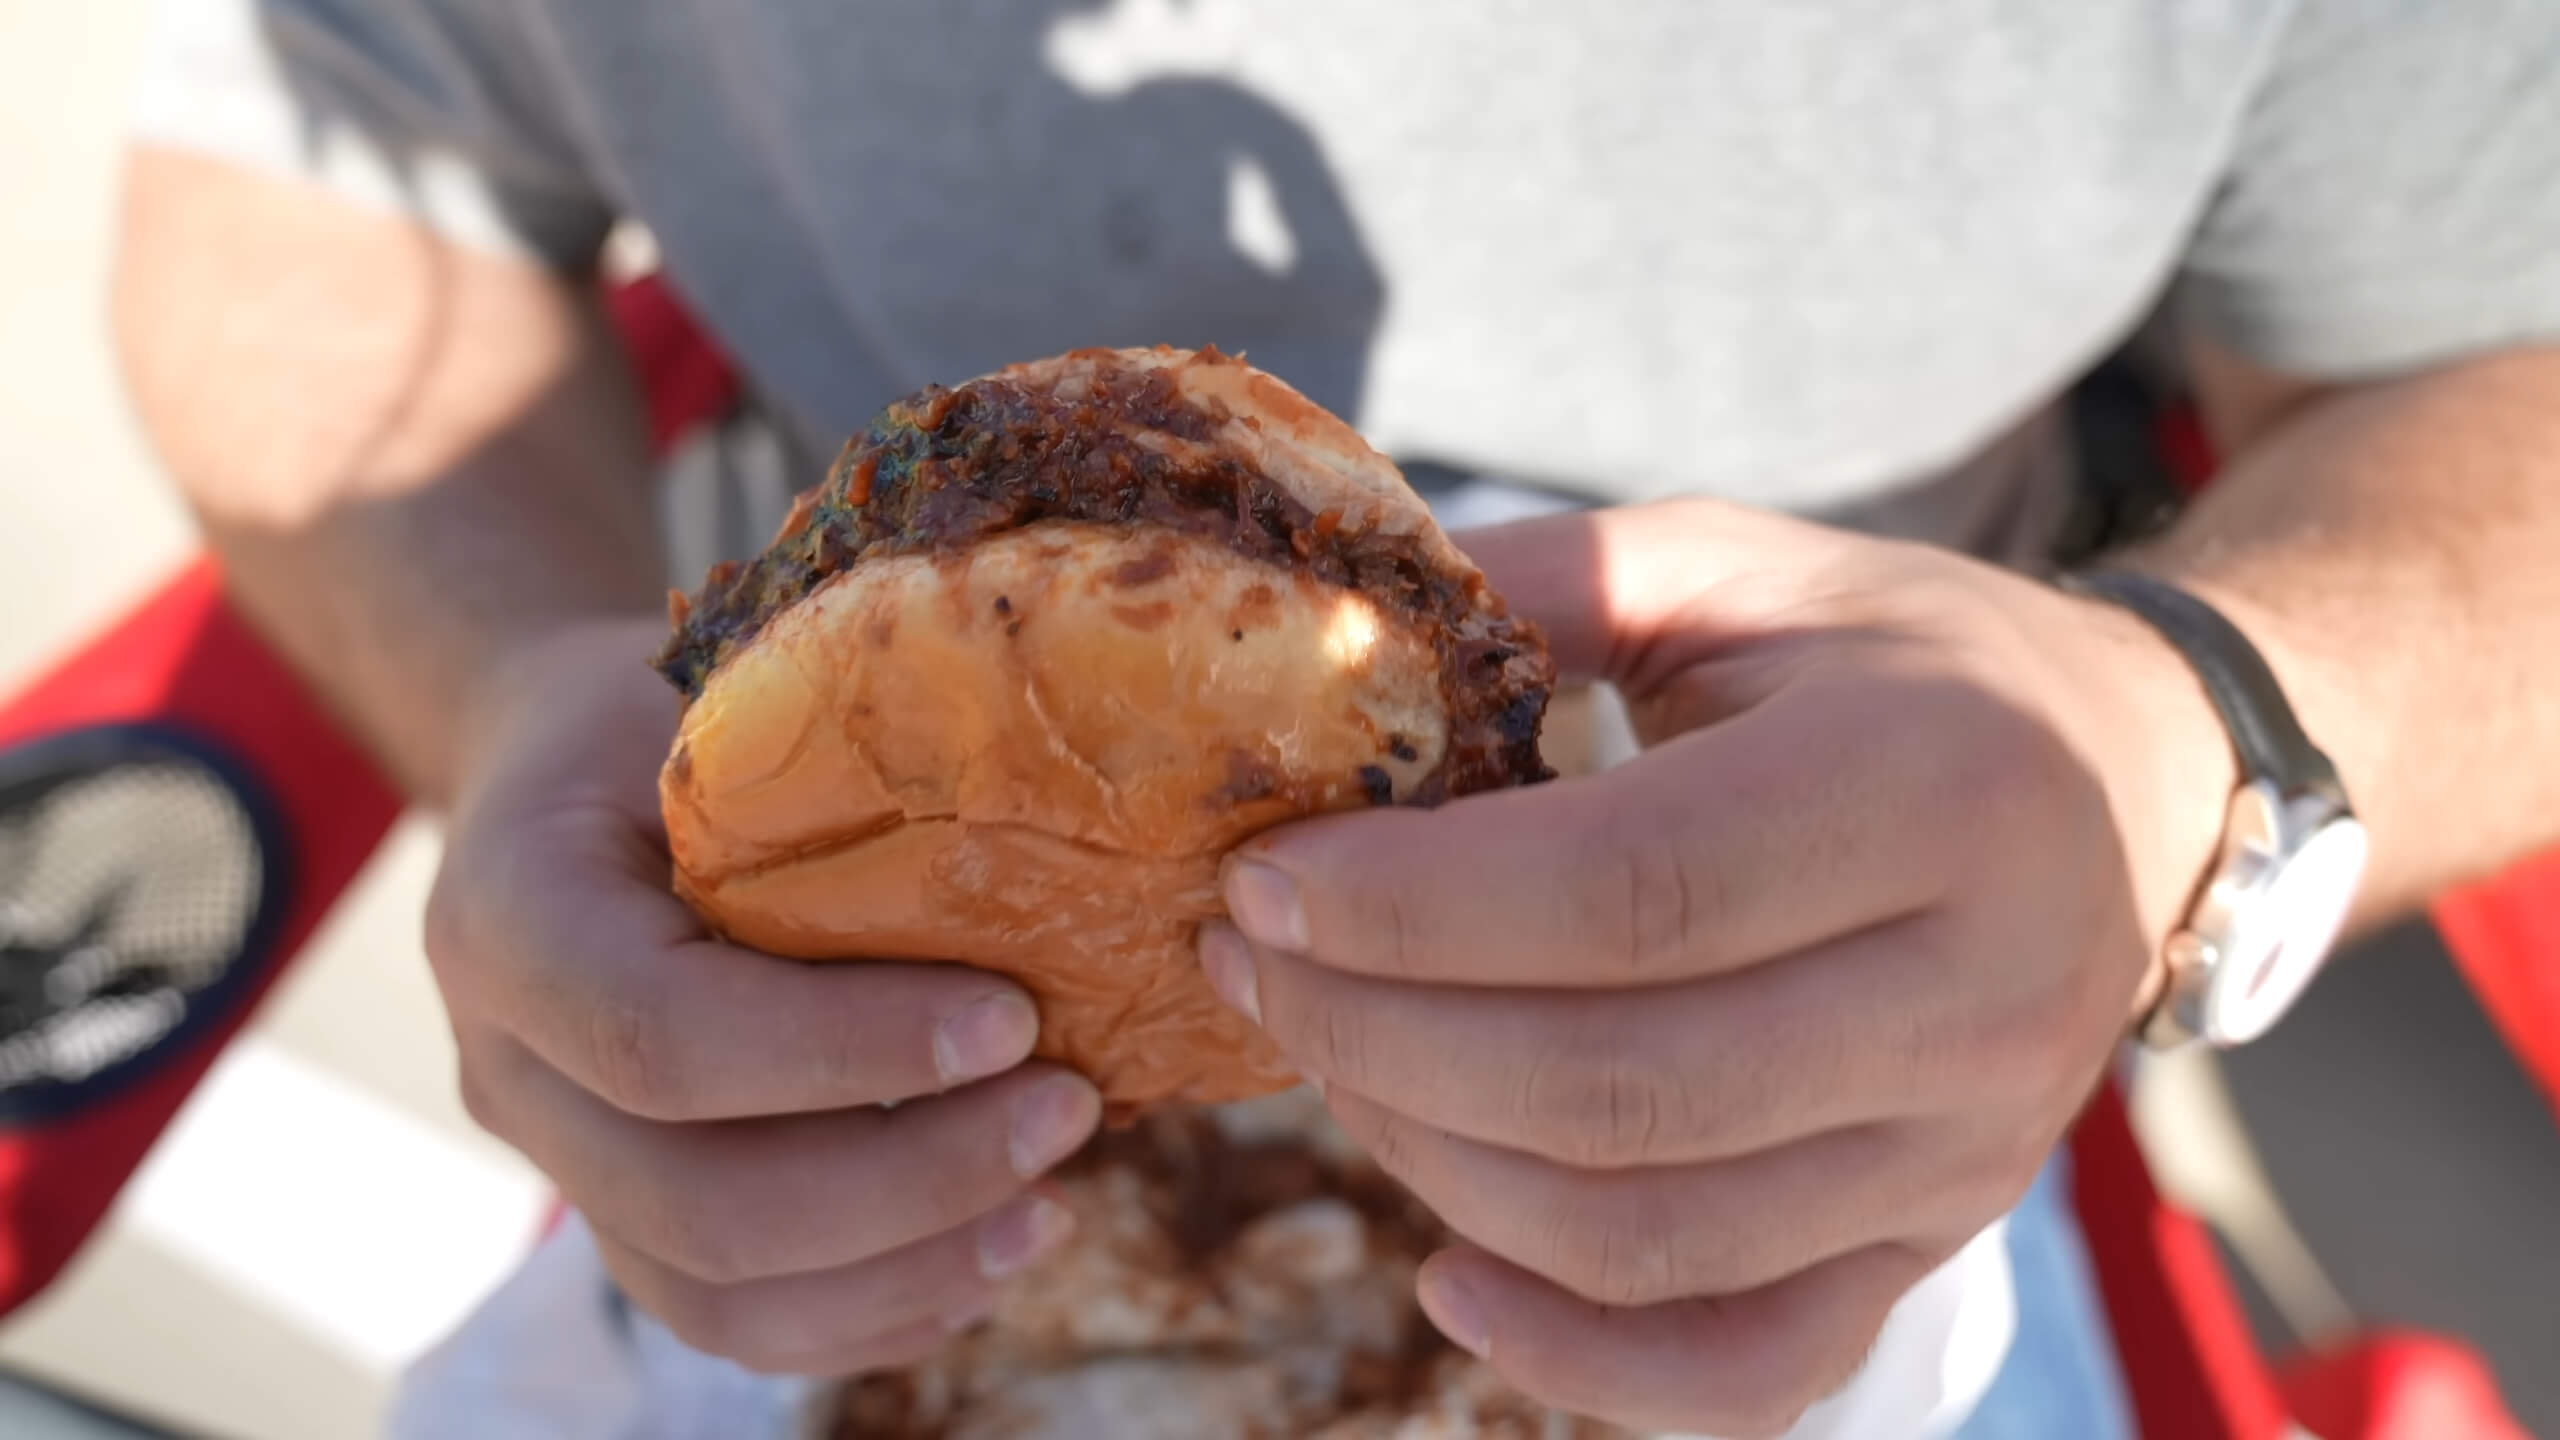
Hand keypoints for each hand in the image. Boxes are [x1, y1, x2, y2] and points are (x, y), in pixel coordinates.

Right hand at [426, 618, 1101, 1374]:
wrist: (562, 772)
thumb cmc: (670, 711)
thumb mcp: (727, 685)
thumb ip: (837, 754)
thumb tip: (1069, 794)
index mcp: (511, 910)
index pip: (660, 1033)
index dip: (844, 1049)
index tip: (1011, 1018)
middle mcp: (505, 1062)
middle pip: (697, 1199)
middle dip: (909, 1180)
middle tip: (1066, 1111)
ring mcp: (556, 1160)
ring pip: (718, 1293)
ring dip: (908, 1269)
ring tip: (1054, 1205)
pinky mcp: (621, 1219)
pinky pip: (737, 1320)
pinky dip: (876, 1310)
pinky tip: (992, 1255)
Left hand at [1197, 500, 2233, 1436]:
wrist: (2130, 780)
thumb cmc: (1903, 660)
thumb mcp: (1744, 566)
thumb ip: (1549, 586)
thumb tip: (1315, 641)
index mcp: (1933, 784)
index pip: (1635, 891)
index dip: (1417, 907)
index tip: (1266, 881)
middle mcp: (1975, 991)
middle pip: (1622, 1085)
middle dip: (1381, 1034)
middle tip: (1252, 964)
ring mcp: (1965, 1146)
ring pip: (1649, 1231)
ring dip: (1433, 1162)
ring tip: (1326, 1052)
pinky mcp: (1934, 1241)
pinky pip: (1747, 1363)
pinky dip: (1576, 1355)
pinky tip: (1447, 1277)